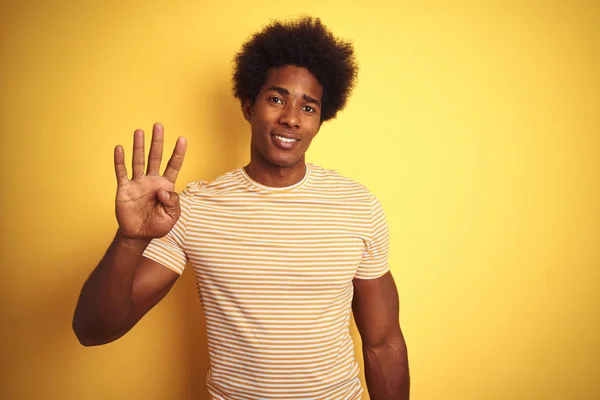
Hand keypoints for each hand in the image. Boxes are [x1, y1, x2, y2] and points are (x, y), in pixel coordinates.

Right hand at [113, 123, 186, 239]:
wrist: (138, 235)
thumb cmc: (157, 225)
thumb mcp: (172, 216)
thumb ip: (172, 202)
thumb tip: (164, 189)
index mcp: (166, 186)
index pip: (174, 166)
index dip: (178, 153)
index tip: (183, 138)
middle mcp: (152, 181)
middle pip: (155, 157)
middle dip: (157, 142)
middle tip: (158, 125)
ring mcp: (138, 183)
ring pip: (138, 161)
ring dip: (139, 146)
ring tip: (139, 131)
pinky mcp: (124, 189)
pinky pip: (122, 173)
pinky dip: (120, 161)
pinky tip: (120, 148)